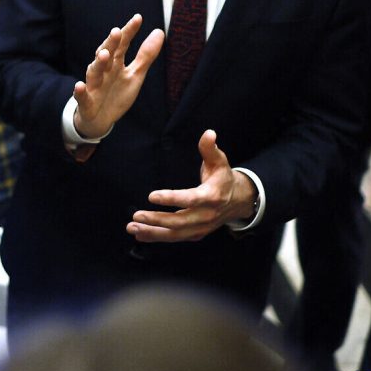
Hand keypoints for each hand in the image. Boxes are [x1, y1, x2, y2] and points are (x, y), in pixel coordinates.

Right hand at [72, 14, 164, 139]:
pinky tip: (79, 85)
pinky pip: (82, 96)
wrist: (100, 119)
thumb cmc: (117, 93)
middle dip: (111, 43)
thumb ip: (146, 55)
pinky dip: (79, 91)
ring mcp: (93, 85)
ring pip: (94, 72)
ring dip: (98, 63)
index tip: (138, 18)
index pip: (122, 44)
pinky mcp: (86, 102)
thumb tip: (159, 32)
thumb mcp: (135, 74)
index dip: (129, 32)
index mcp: (115, 63)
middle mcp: (103, 71)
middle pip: (106, 54)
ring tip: (104, 54)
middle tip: (117, 31)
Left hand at [128, 129, 255, 242]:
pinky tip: (141, 234)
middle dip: (156, 219)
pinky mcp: (196, 234)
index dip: (171, 198)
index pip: (191, 199)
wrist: (238, 200)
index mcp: (212, 196)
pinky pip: (175, 238)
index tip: (152, 196)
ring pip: (175, 234)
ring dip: (153, 232)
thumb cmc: (223, 178)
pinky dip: (157, 237)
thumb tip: (209, 133)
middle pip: (180, 221)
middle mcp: (207, 215)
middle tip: (136, 215)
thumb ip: (210, 148)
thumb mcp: (219, 161)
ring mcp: (201, 227)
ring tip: (132, 227)